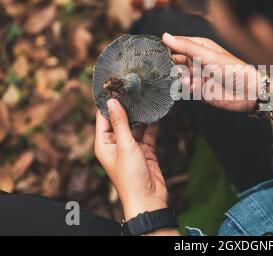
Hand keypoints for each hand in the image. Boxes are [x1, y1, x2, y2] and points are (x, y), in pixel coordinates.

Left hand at [94, 98, 167, 220]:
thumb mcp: (124, 146)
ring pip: (135, 126)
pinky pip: (148, 134)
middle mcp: (116, 144)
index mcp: (104, 144)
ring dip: (141, 114)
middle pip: (120, 120)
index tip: (114, 86)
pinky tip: (157, 112)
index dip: (107, 103)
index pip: (102, 118)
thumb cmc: (131, 177)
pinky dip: (152, 125)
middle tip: (133, 87)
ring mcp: (131, 148)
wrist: (148, 199)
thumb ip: (120, 123)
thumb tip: (112, 102)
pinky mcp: (145, 151)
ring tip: (146, 96)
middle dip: (127, 106)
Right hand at [163, 32, 259, 111]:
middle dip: (169, 63)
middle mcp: (197, 60)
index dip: (167, 45)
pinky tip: (191, 86)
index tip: (155, 49)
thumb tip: (165, 36)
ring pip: (177, 75)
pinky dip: (184, 88)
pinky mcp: (198, 91)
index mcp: (200, 47)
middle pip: (175, 60)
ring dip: (177, 76)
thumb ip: (186, 47)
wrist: (248, 92)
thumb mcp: (208, 55)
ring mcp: (197, 75)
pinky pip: (184, 89)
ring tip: (185, 77)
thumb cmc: (233, 69)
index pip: (178, 43)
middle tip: (165, 66)